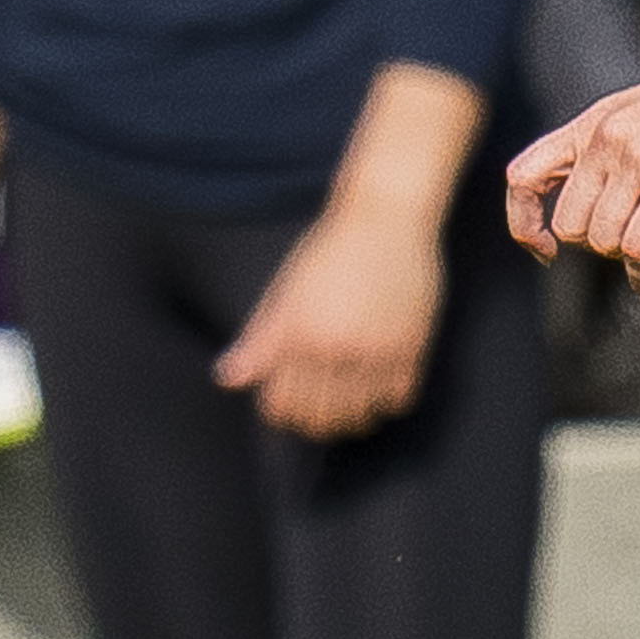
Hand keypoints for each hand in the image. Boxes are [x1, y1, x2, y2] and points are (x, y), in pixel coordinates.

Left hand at [213, 203, 446, 439]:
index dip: (280, 411)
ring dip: (350, 417)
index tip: (285, 405)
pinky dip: (385, 402)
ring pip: (359, 414)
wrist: (386, 218)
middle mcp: (335, 346)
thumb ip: (258, 340)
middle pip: (321, 416)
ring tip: (347, 402)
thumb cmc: (329, 250)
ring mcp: (376, 349)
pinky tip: (376, 385)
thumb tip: (228, 378)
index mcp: (298, 333)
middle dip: (314, 421)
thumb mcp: (284, 291)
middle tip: (317, 411)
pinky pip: (397, 400)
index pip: (282, 404)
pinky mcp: (411, 347)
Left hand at [503, 44, 639, 295]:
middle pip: (570, 226)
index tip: (547, 249)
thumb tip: (607, 205)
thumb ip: (622, 150)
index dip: (524, 222)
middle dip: (604, 251)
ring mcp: (639, 157)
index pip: (523, 177)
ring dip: (636, 264)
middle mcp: (607, 136)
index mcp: (597, 121)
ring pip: (604, 243)